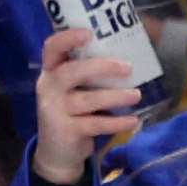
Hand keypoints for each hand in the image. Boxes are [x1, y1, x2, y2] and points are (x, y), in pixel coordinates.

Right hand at [30, 24, 144, 184]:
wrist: (57, 152)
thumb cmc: (73, 113)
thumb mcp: (74, 91)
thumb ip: (89, 76)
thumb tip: (129, 59)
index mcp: (51, 72)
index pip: (51, 49)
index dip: (67, 38)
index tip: (88, 33)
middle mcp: (49, 88)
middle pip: (71, 72)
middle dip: (100, 67)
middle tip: (127, 67)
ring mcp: (54, 110)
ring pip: (87, 100)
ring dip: (115, 96)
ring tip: (137, 95)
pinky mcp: (65, 131)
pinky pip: (95, 124)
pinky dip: (116, 122)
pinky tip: (133, 120)